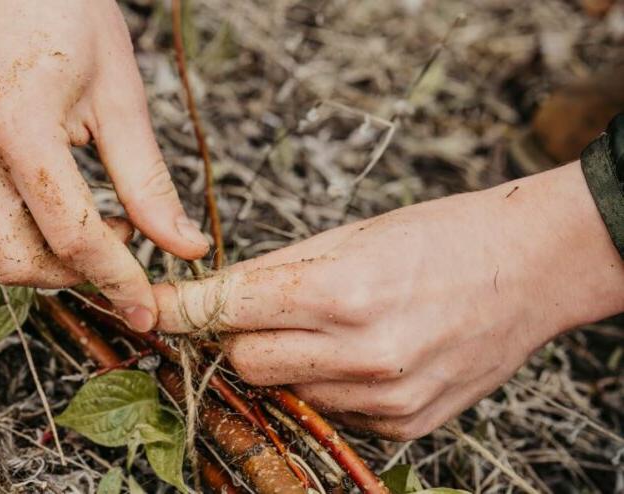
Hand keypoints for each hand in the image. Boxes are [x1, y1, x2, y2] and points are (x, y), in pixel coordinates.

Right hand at [0, 0, 207, 330]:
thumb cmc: (67, 12)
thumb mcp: (122, 94)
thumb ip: (149, 180)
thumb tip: (184, 246)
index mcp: (18, 128)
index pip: (72, 236)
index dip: (117, 279)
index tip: (149, 308)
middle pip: (17, 262)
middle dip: (77, 278)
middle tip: (128, 256)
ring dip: (50, 264)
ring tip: (104, 231)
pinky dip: (26, 238)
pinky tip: (68, 214)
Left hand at [154, 163, 623, 439]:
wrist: (529, 270)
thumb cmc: (442, 238)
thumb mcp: (353, 236)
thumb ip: (281, 272)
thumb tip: (223, 295)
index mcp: (343, 291)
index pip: (229, 308)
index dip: (182, 308)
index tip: (153, 307)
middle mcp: (362, 354)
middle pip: (246, 361)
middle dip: (236, 336)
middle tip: (257, 310)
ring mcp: (385, 397)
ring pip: (284, 390)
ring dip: (284, 361)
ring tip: (324, 327)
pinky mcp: (403, 424)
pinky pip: (330, 410)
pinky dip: (325, 384)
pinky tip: (359, 355)